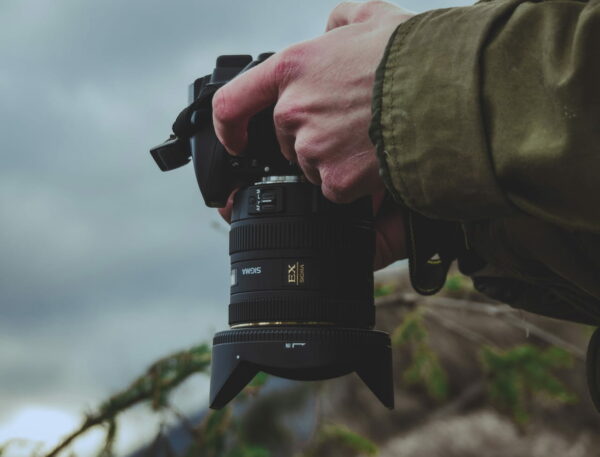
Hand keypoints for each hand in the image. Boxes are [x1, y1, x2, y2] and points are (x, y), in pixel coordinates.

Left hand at [215, 1, 411, 268]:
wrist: (450, 93)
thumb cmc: (414, 54)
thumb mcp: (372, 16)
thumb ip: (339, 22)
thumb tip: (331, 32)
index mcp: (293, 68)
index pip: (232, 103)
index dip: (229, 128)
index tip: (236, 142)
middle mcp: (294, 110)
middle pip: (287, 139)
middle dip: (312, 138)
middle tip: (352, 127)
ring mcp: (313, 148)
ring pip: (312, 165)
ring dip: (335, 159)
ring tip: (371, 140)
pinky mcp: (335, 180)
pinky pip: (336, 189)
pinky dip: (354, 183)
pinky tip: (377, 162)